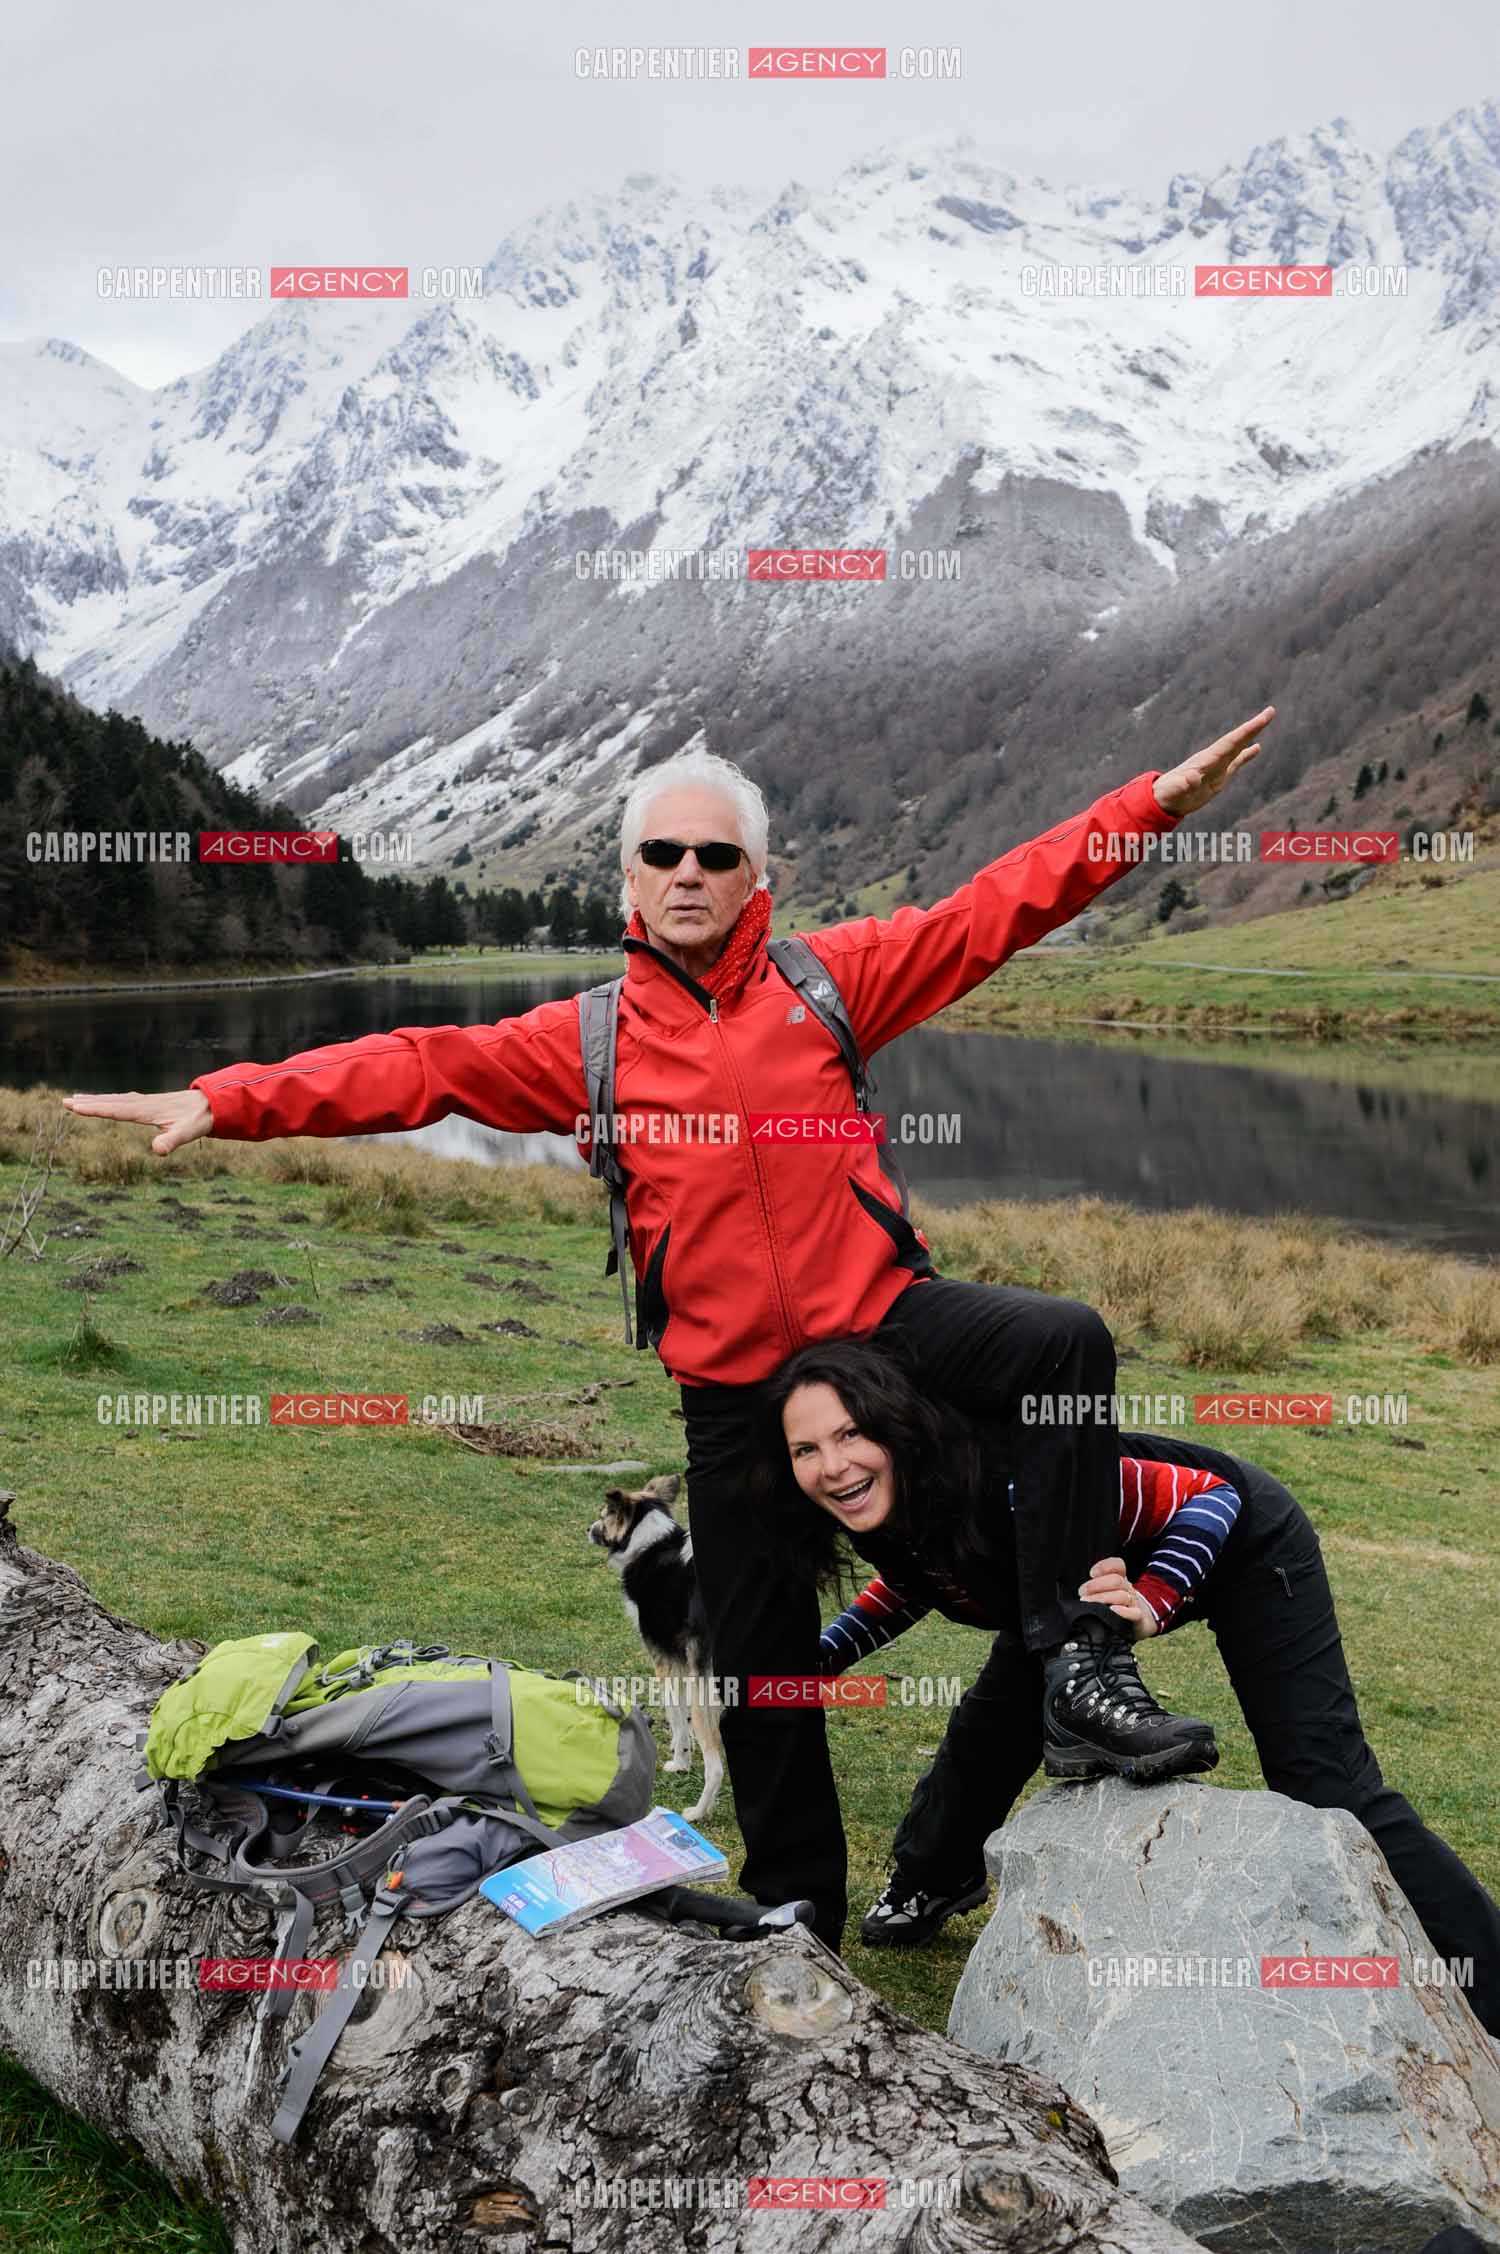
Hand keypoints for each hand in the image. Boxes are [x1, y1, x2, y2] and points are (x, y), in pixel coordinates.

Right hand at [62, 1088, 214, 1156]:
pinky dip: (111, 1099)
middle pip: (110, 1102)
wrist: (213, 1104)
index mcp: (146, 1110)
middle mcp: (143, 1103)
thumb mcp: (187, 1133)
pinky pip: (124, 1100)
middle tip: (65, 1102)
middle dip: (88, 1103)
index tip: (73, 1106)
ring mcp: (146, 1101)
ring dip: (96, 1100)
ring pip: (116, 1099)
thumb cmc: (199, 1120)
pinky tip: (108, 1100)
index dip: (94, 1109)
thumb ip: (171, 1141)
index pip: (114, 1110)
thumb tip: (157, 1151)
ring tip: (77, 1099)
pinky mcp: (151, 1103)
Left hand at [1079, 1555, 1157, 1638]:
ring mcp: (1134, 1604)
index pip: (1118, 1566)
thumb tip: (1081, 1591)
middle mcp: (1128, 1589)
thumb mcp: (1107, 1593)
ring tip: (1089, 1602)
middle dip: (1096, 1585)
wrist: (1140, 1622)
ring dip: (1103, 1598)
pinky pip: (1134, 1613)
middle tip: (1082, 1592)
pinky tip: (1113, 1610)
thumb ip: (1096, 1588)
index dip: (1105, 1566)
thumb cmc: (1117, 1606)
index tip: (1092, 1573)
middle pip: (1116, 1581)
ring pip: (1122, 1596)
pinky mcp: (1139, 1618)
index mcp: (1120, 1580)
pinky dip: (1123, 1611)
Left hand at [1153, 706, 1274, 815]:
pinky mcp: (1218, 776)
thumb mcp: (1175, 790)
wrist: (1162, 799)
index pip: (1231, 742)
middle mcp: (1214, 758)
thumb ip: (1183, 785)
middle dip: (1254, 727)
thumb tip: (1191, 780)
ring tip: (1266, 720)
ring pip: (1238, 747)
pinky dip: (1247, 754)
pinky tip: (1258, 747)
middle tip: (1271, 711)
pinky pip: (1236, 762)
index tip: (1261, 719)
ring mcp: (1216, 766)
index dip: (1247, 731)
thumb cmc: (1168, 795)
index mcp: (1207, 760)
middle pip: (1237, 739)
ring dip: (1252, 735)